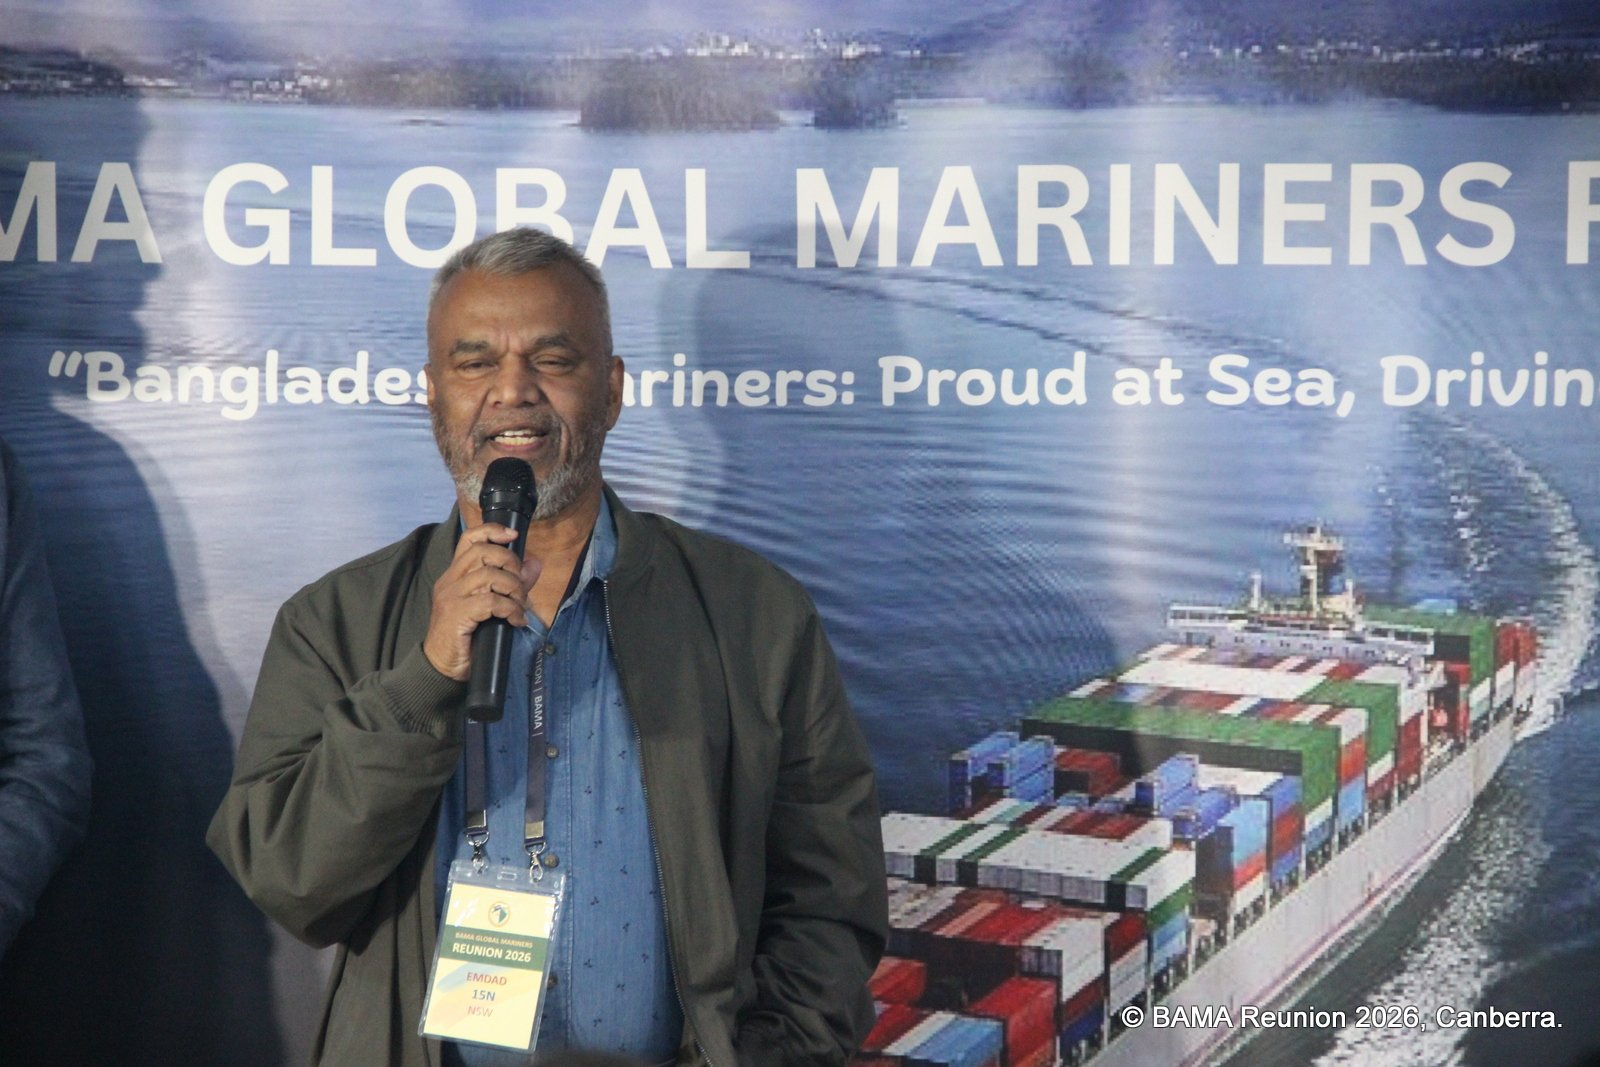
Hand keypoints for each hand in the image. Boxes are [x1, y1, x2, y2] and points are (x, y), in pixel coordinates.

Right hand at [423, 523, 540, 680]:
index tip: (513, 535)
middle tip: (520, 586)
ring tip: (519, 607)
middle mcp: (450, 581)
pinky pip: (490, 601)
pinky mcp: (456, 614)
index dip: (492, 531)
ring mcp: (451, 597)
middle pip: (483, 552)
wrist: (441, 667)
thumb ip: (511, 583)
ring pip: (490, 575)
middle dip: (511, 563)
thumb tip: (534, 564)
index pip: (469, 539)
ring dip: (514, 590)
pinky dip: (510, 609)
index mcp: (455, 574)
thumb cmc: (467, 636)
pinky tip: (516, 621)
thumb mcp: (491, 607)